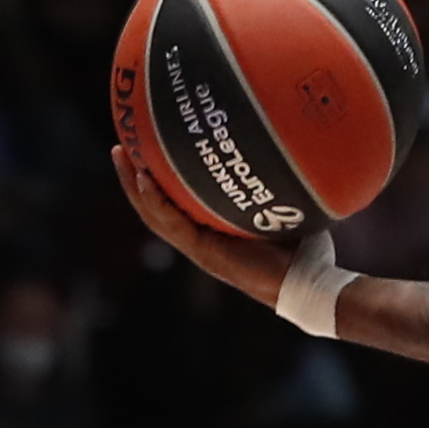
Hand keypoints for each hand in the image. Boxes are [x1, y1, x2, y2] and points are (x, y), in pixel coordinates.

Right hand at [109, 145, 297, 308]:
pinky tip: (145, 178)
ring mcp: (200, 249)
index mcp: (211, 233)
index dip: (156, 181)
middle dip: (133, 177)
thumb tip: (281, 143)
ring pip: (154, 215)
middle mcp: (200, 241)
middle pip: (154, 207)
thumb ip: (272, 183)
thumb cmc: (304, 249)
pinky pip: (173, 224)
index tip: (144, 150)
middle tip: (120, 146)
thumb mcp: (281, 208)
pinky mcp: (206, 254)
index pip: (173, 204)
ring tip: (121, 154)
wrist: (308, 285)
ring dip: (134, 185)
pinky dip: (156, 201)